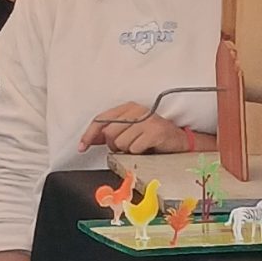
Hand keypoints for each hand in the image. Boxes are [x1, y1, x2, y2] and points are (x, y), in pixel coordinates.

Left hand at [77, 103, 197, 156]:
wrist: (179, 142)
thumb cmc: (152, 137)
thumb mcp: (130, 131)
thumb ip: (110, 133)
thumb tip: (90, 139)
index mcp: (128, 107)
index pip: (100, 119)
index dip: (89, 135)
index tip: (82, 147)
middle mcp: (137, 110)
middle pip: (109, 133)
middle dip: (114, 146)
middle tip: (127, 147)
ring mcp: (146, 120)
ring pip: (120, 142)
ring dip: (127, 150)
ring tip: (139, 146)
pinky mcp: (155, 131)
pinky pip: (134, 148)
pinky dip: (138, 153)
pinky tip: (146, 148)